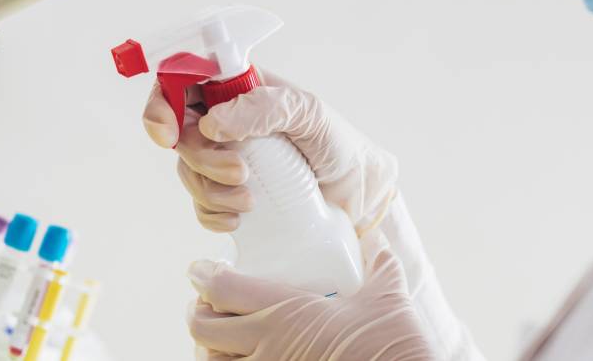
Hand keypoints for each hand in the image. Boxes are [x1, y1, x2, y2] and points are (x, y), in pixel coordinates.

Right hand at [142, 70, 397, 233]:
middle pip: (180, 135)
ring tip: (251, 200)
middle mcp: (223, 121)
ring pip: (188, 172)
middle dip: (202, 159)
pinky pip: (200, 205)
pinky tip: (239, 220)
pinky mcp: (228, 193)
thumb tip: (213, 122)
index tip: (167, 135)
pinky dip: (212, 214)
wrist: (358, 193)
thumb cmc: (337, 141)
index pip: (178, 83)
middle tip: (242, 172)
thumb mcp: (309, 112)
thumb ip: (264, 107)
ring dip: (211, 190)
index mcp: (235, 88)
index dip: (160, 106)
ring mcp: (222, 158)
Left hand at [187, 229, 435, 360]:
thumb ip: (379, 266)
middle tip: (207, 303)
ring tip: (218, 338)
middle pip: (202, 326)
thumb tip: (380, 245)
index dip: (202, 276)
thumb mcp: (388, 298)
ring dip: (208, 347)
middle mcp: (268, 344)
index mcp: (286, 310)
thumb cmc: (395, 345)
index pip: (222, 288)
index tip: (200, 269)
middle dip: (198, 312)